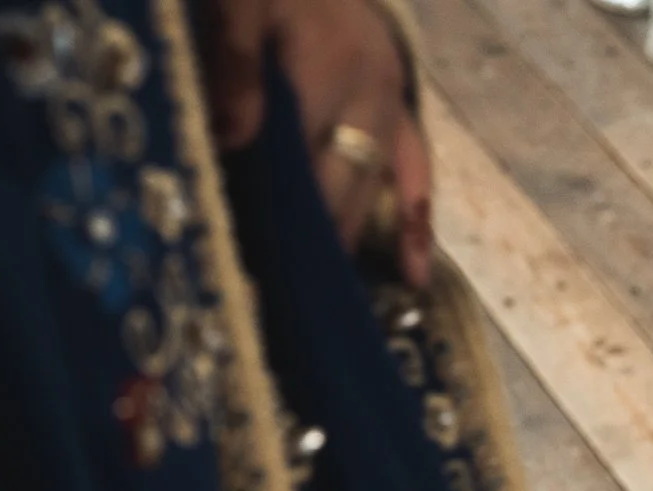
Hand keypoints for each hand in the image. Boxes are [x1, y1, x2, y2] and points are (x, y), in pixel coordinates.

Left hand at [207, 0, 433, 284]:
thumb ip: (235, 59)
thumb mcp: (240, 2)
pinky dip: (416, 227)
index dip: (276, 206)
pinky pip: (418, 175)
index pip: (301, 153)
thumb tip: (234, 137)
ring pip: (375, 188)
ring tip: (322, 298)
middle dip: (311, 239)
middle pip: (342, 182)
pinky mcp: (399, 114)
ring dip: (349, 240)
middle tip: (273, 293)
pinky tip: (414, 276)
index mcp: (330, 64)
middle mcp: (372, 93)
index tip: (245, 255)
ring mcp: (391, 106)